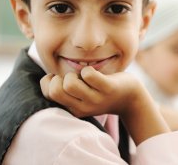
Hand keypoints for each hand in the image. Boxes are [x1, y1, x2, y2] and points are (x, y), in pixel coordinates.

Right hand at [40, 67, 169, 144]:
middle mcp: (83, 107)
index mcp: (74, 108)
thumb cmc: (102, 91)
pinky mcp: (108, 89)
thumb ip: (66, 90)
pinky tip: (94, 73)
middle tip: (74, 76)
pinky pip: (89, 75)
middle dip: (60, 77)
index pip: (48, 94)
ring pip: (70, 84)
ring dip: (75, 73)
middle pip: (56, 91)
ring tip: (84, 76)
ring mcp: (96, 99)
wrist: (130, 98)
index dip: (49, 81)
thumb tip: (47, 78)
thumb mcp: (82, 96)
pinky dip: (89, 69)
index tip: (60, 78)